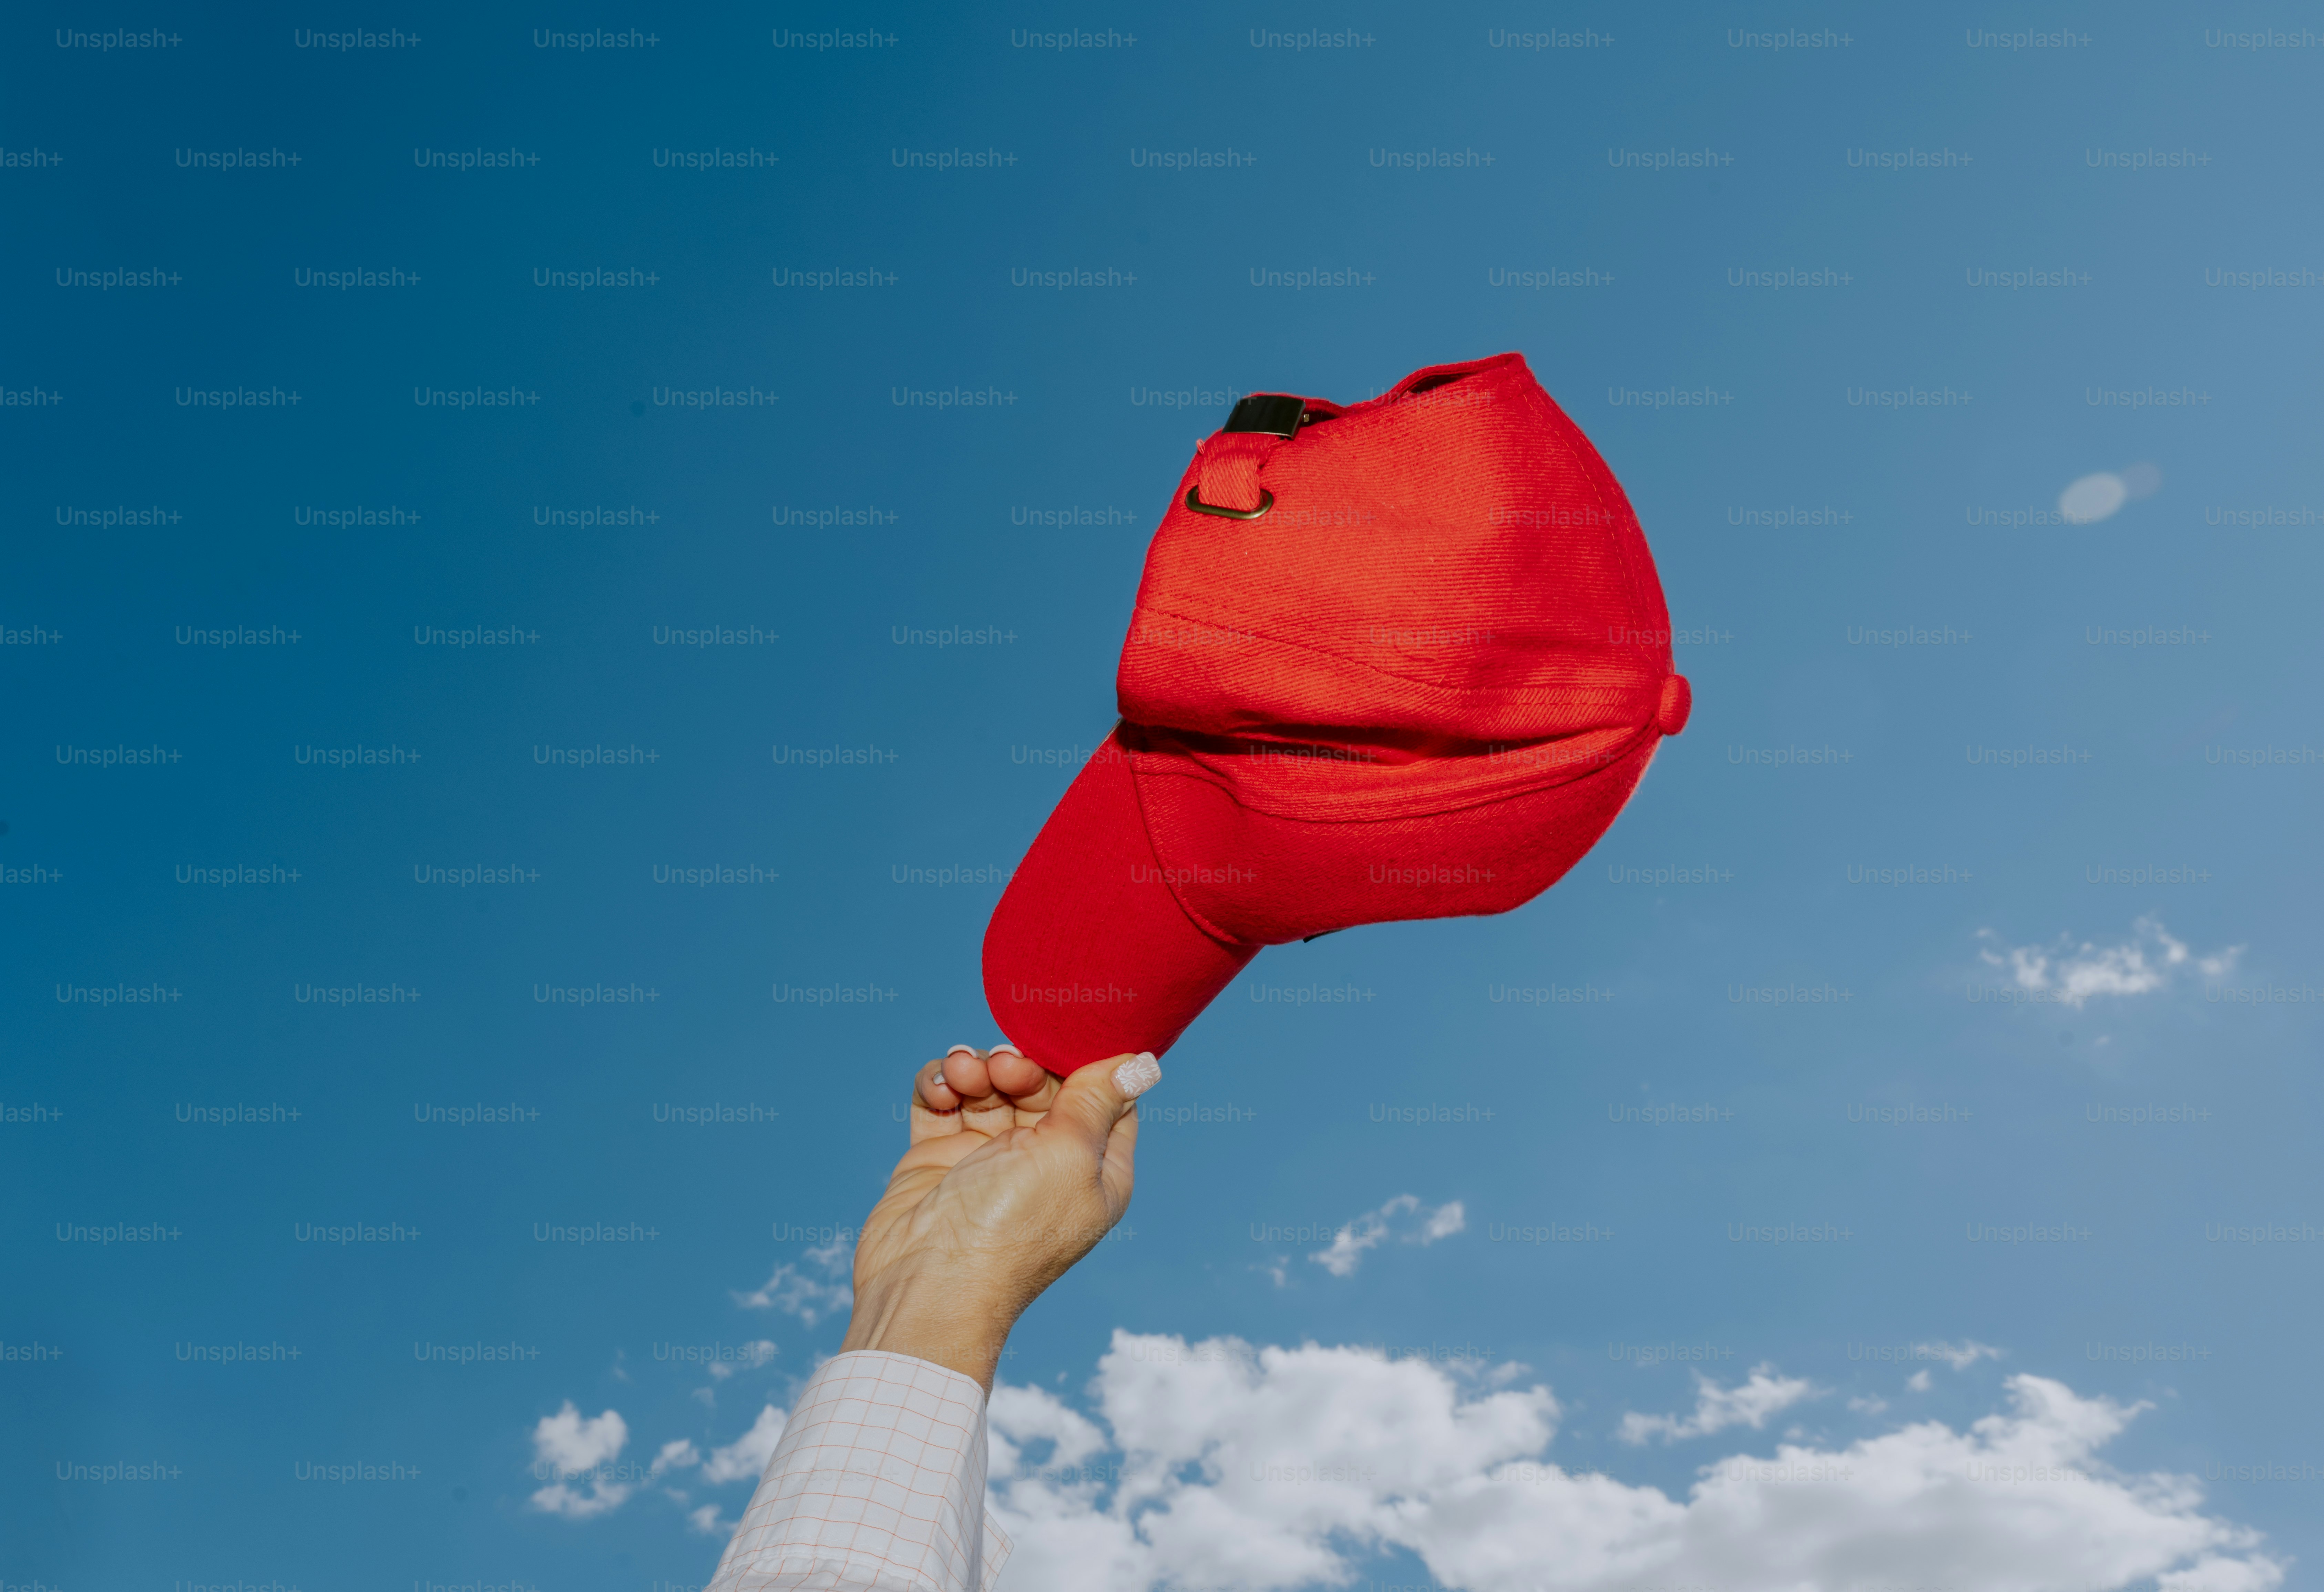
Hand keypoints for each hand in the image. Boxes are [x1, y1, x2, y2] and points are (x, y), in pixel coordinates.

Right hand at [839, 1044, 1158, 1389]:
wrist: (926, 1284)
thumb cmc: (1011, 1227)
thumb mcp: (1072, 1154)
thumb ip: (1099, 1100)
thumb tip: (1143, 1064)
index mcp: (1094, 1169)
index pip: (1104, 1096)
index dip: (1085, 1061)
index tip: (1064, 1034)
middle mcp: (1046, 1163)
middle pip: (1044, 1084)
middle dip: (1022, 1063)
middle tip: (1006, 1066)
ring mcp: (989, 1160)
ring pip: (991, 1086)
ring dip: (977, 1067)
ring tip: (965, 1076)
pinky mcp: (940, 1158)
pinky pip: (945, 1101)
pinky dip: (942, 1085)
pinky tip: (942, 1089)